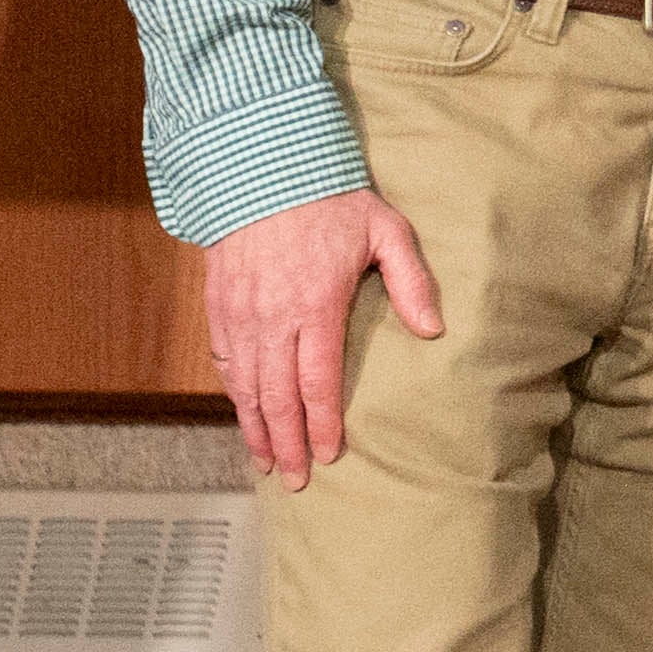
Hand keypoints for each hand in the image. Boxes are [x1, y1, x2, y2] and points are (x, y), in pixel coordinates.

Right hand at [201, 188, 443, 491]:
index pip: (318, 382)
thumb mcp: (385, 230)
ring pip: (245, 388)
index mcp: (315, 305)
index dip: (322, 424)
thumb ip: (412, 281)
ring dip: (255, 429)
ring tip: (265, 463)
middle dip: (286, 444)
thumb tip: (434, 329)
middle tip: (294, 481)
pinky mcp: (217, 307)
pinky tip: (244, 416)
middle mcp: (272, 319)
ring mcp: (240, 315)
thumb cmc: (331, 199)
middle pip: (277, 397)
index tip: (330, 454)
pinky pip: (224, 362)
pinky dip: (234, 395)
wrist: (260, 170)